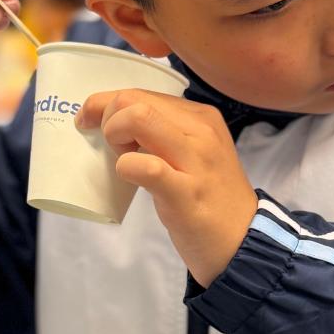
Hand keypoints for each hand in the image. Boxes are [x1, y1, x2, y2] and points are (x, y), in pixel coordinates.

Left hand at [76, 90, 257, 286]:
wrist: (242, 241)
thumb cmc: (208, 198)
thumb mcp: (192, 153)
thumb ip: (163, 134)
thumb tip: (115, 123)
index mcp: (201, 117)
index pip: (142, 93)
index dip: (107, 104)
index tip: (91, 122)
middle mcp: (201, 131)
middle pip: (134, 100)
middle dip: (106, 118)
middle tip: (111, 147)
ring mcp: (196, 161)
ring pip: (138, 119)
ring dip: (114, 136)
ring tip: (122, 160)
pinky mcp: (186, 193)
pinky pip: (146, 166)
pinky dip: (127, 167)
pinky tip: (129, 176)